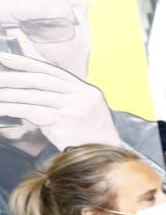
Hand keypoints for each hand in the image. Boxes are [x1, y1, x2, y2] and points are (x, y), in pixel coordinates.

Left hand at [0, 52, 121, 150]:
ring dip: (8, 95)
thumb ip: (63, 97)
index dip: (27, 62)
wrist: (106, 156)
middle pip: (40, 81)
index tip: (6, 58)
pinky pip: (31, 112)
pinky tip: (1, 109)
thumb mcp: (84, 110)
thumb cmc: (91, 136)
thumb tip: (31, 87)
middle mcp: (81, 97)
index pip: (52, 71)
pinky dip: (13, 110)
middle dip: (13, 78)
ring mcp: (73, 110)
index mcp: (86, 90)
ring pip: (33, 97)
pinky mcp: (63, 124)